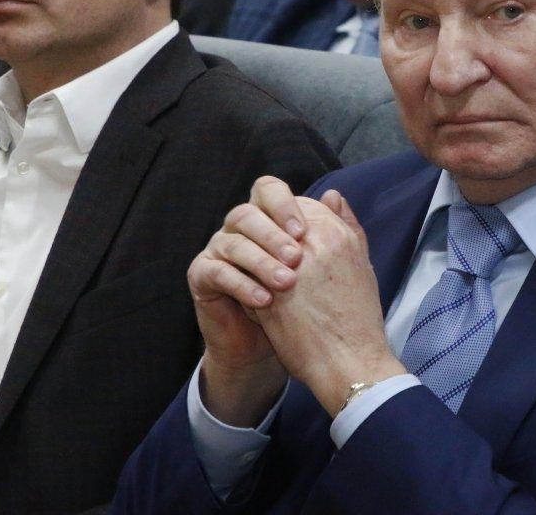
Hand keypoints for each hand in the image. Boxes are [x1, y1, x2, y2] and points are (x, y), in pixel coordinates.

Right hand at [185, 176, 317, 426]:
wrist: (267, 345)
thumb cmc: (298, 303)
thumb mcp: (320, 265)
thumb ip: (330, 230)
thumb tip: (335, 195)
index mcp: (266, 216)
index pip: (268, 190)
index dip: (283, 204)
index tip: (304, 231)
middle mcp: (238, 228)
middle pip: (247, 214)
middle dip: (273, 234)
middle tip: (296, 258)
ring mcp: (217, 249)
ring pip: (232, 243)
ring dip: (261, 262)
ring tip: (286, 283)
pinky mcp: (201, 275)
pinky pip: (216, 271)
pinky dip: (241, 284)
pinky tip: (264, 300)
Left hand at [255, 193, 404, 417]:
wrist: (350, 362)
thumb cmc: (357, 316)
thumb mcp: (361, 263)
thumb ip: (347, 224)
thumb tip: (330, 195)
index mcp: (335, 232)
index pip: (300, 205)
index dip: (289, 222)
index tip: (290, 241)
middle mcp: (311, 244)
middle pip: (275, 221)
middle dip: (269, 234)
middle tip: (272, 255)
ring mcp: (287, 269)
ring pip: (256, 244)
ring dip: (255, 255)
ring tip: (263, 275)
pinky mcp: (267, 295)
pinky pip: (246, 274)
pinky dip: (247, 281)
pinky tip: (256, 295)